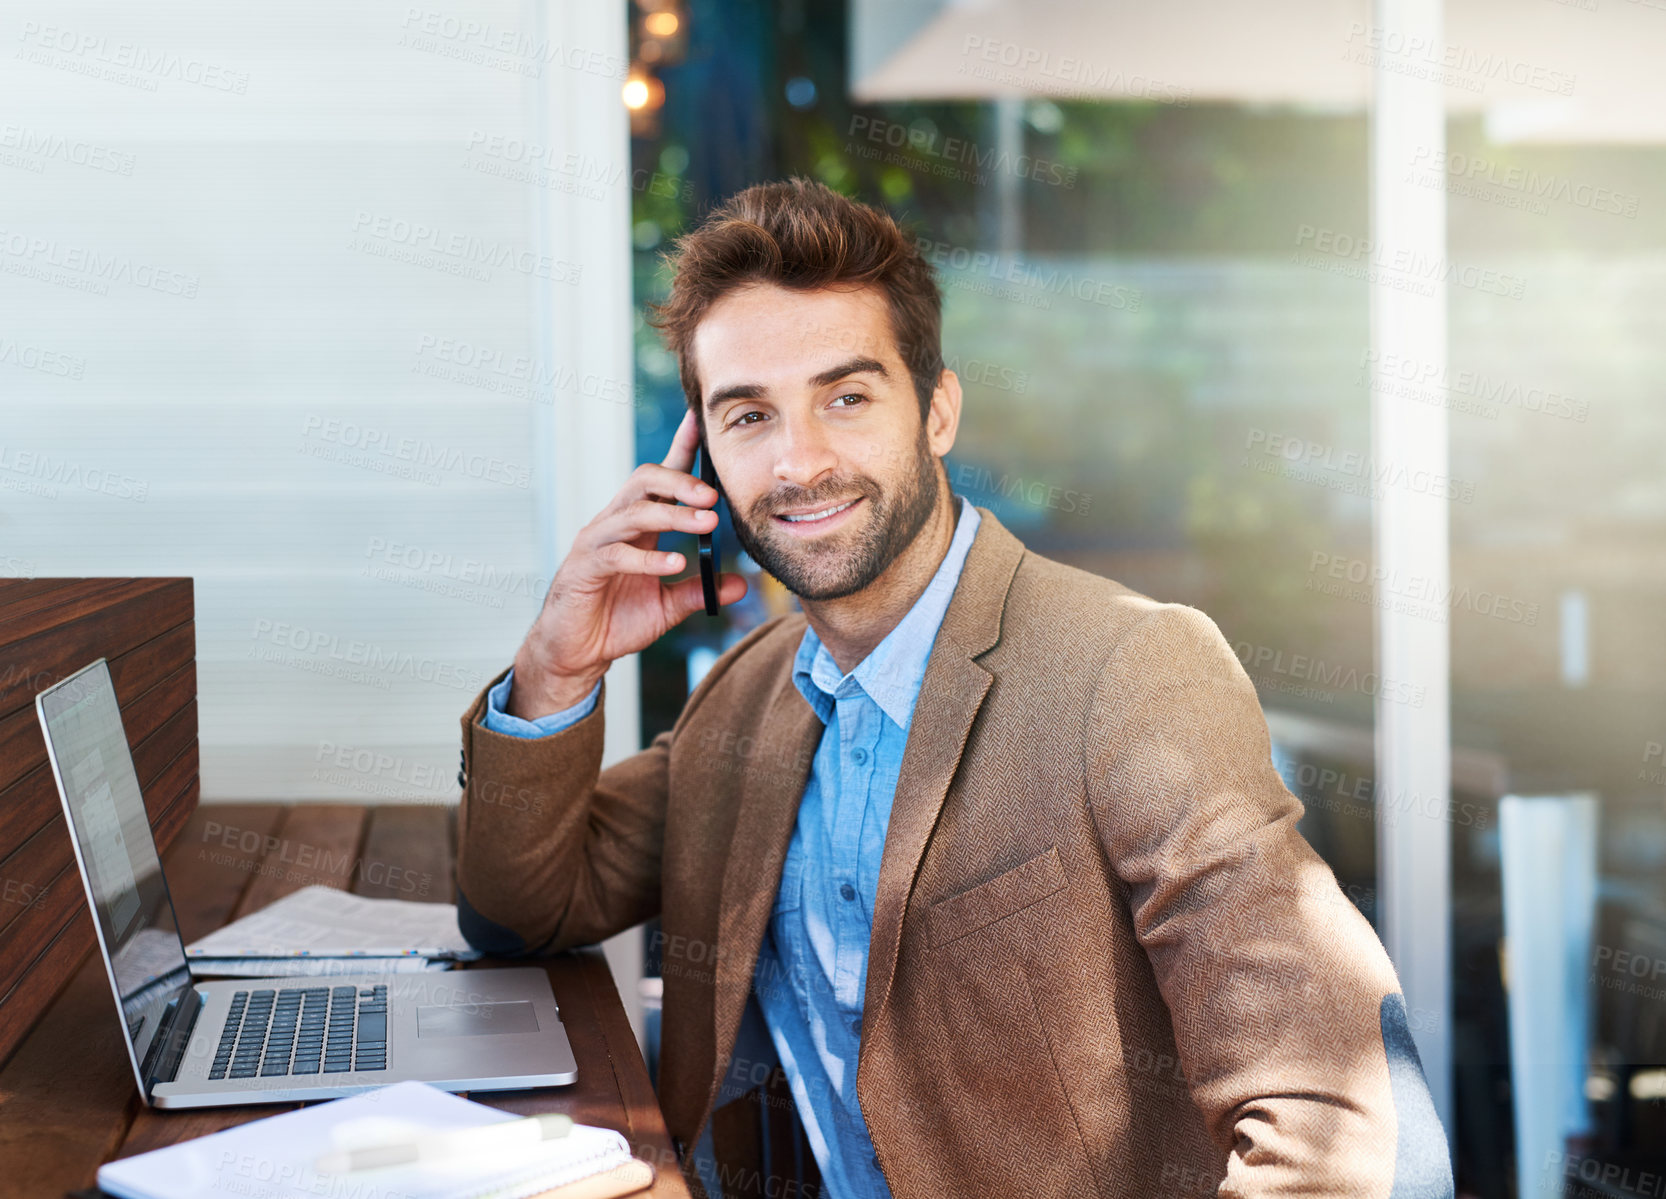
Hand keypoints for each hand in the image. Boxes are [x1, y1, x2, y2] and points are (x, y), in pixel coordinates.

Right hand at [508, 410, 747, 719]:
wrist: (574, 653)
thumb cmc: (615, 621)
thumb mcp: (668, 606)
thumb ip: (699, 590)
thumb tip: (741, 583)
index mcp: (637, 525)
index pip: (660, 478)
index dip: (681, 448)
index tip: (702, 423)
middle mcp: (615, 524)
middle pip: (644, 480)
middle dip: (681, 481)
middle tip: (714, 496)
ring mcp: (596, 543)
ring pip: (634, 512)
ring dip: (674, 515)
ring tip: (707, 523)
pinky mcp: (583, 568)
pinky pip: (617, 554)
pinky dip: (648, 557)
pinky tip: (675, 563)